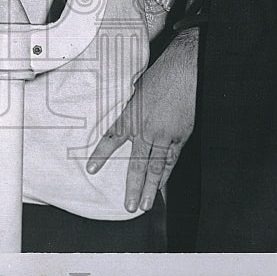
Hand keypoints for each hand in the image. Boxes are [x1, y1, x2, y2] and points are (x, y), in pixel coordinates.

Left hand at [86, 27, 198, 212]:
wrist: (185, 69)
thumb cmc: (160, 73)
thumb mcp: (136, 87)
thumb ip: (128, 105)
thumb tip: (122, 114)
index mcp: (131, 114)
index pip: (112, 138)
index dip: (101, 155)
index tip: (91, 169)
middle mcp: (146, 129)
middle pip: (136, 164)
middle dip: (132, 187)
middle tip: (128, 206)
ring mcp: (164, 135)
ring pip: (156, 167)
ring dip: (150, 188)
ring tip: (144, 205)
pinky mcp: (180, 136)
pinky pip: (172, 160)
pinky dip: (166, 174)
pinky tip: (161, 186)